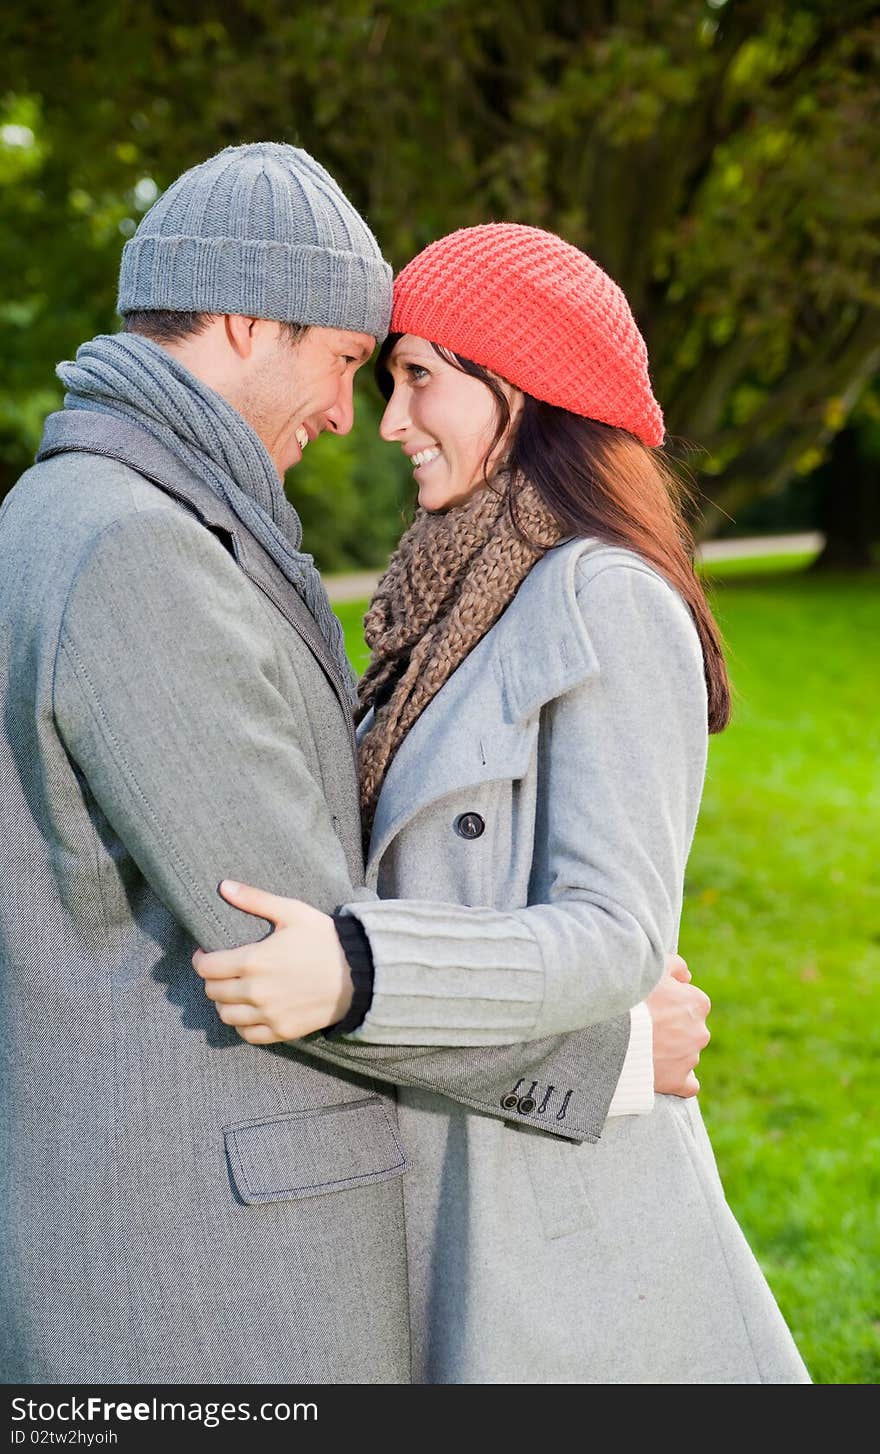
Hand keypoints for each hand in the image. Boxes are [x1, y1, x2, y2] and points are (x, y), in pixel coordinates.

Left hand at [192, 880, 353, 1043]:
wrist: (360, 973)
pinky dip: (242, 1024)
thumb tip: (223, 886)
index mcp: (254, 961)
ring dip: (224, 1003)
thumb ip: (255, 899)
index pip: (207, 968)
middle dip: (212, 979)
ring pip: (226, 1016)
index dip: (200, 960)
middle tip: (222, 970)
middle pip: (213, 992)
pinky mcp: (282, 1031)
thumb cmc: (325, 939)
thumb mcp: (292, 912)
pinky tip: (249, 1011)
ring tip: (233, 990)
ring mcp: (269, 1014)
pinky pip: (247, 1034)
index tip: (206, 953)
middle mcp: (256, 992)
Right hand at [647, 954, 710, 1097]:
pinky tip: (662, 1073)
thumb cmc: (633, 996)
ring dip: (670, 1051)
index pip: (690, 1002)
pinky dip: (678, 1080)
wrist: (612, 1033)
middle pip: (688, 1029)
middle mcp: (700, 1031)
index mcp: (697, 1003)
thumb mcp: (654, 968)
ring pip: (685, 1054)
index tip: (652, 1005)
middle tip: (644, 1025)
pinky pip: (688, 1085)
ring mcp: (690, 1058)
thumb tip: (686, 976)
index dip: (670, 1003)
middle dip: (672, 1028)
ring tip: (641, 1047)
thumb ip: (676, 966)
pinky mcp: (678, 1082)